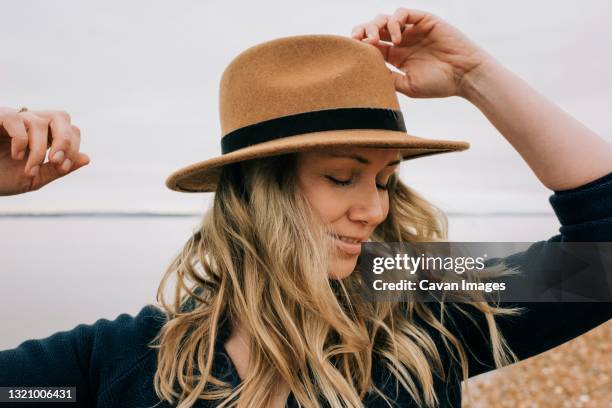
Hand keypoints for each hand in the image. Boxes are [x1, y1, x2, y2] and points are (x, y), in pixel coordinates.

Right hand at [0, 107, 89, 195]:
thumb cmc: (1, 178)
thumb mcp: (34, 179)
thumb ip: (58, 169)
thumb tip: (87, 158)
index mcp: (45, 136)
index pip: (71, 131)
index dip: (72, 148)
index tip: (60, 167)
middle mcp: (32, 122)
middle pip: (62, 116)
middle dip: (64, 141)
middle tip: (55, 162)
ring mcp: (14, 118)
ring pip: (40, 121)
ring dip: (39, 150)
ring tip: (28, 169)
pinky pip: (15, 119)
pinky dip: (21, 141)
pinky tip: (16, 156)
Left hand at [351, 8, 492, 97]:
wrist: (465, 76)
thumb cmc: (439, 84)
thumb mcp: (407, 86)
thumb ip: (387, 77)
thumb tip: (364, 72)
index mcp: (396, 57)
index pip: (370, 47)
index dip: (359, 47)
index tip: (352, 53)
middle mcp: (402, 41)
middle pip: (373, 30)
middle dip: (361, 33)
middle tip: (358, 43)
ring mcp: (412, 29)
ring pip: (384, 19)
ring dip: (374, 26)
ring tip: (374, 41)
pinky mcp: (423, 20)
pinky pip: (402, 13)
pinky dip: (394, 22)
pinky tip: (397, 39)